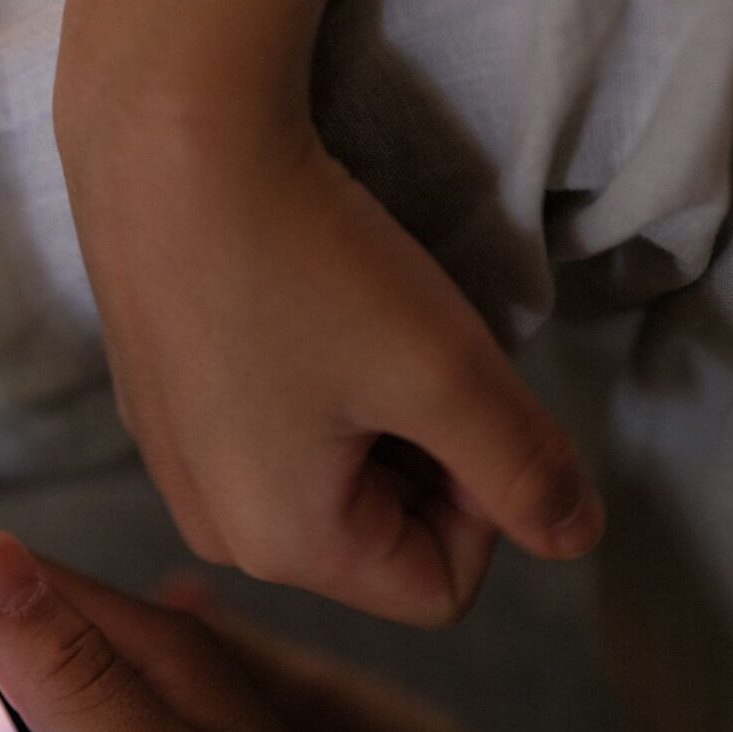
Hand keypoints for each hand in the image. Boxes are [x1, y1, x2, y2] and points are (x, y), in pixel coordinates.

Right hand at [54, 91, 602, 625]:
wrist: (165, 143)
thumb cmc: (306, 260)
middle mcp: (215, 532)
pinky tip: (293, 305)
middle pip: (380, 541)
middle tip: (415, 351)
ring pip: (328, 485)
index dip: (486, 500)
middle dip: (425, 459)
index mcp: (285, 548)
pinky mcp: (156, 409)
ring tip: (353, 323)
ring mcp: (175, 470)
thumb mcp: (447, 371)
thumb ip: (526, 469)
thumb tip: (576, 538)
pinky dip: (308, 388)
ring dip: (373, 419)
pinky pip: (266, 438)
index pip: (442, 588)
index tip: (465, 394)